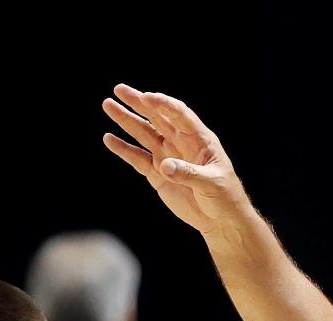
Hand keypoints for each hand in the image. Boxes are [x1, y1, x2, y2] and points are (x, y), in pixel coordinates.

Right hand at [102, 84, 248, 234]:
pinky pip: (138, 158)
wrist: (220, 219)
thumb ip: (189, 174)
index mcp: (199, 139)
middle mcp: (181, 143)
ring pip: (144, 134)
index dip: (163, 104)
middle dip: (138, 103)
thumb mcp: (212, 184)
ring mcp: (167, 157)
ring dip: (126, 121)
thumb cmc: (225, 197)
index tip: (146, 97)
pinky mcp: (158, 174)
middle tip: (119, 89)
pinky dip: (123, 149)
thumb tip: (165, 166)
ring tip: (108, 105)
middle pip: (157, 117)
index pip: (179, 115)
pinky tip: (109, 139)